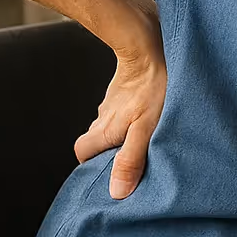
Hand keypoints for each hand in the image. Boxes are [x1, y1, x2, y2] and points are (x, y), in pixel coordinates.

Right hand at [74, 33, 166, 199]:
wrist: (151, 44)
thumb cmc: (153, 87)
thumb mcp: (146, 129)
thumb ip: (131, 159)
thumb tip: (116, 192)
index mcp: (102, 131)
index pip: (83, 154)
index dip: (92, 166)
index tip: (112, 172)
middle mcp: (102, 117)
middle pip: (98, 141)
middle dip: (112, 152)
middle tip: (136, 159)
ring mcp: (114, 103)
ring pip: (112, 125)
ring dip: (126, 134)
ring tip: (149, 140)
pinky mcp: (127, 90)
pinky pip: (125, 110)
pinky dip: (134, 117)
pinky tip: (154, 116)